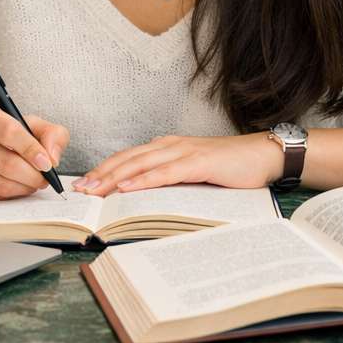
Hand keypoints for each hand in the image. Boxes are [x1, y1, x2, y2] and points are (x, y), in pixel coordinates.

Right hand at [0, 102, 69, 199]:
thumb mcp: (25, 123)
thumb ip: (49, 133)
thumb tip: (53, 157)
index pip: (8, 131)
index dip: (31, 149)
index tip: (47, 163)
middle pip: (6, 162)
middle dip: (32, 175)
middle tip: (45, 178)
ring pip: (0, 184)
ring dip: (24, 187)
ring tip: (32, 182)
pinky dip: (10, 195)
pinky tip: (16, 186)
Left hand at [71, 134, 282, 196]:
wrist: (262, 156)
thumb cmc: (230, 168)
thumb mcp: (194, 175)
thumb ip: (171, 180)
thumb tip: (144, 198)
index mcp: (167, 147)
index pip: (128, 157)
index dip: (104, 169)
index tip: (84, 184)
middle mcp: (170, 145)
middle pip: (128, 159)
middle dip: (101, 174)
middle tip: (79, 190)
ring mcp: (184, 152)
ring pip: (140, 164)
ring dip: (114, 178)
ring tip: (94, 190)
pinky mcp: (198, 163)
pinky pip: (165, 172)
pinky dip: (143, 180)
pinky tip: (127, 188)